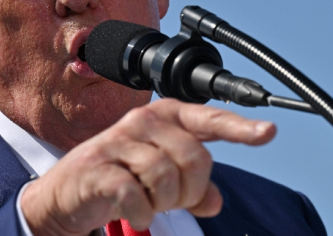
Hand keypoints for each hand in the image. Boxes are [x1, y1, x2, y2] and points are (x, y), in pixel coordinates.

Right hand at [20, 98, 276, 235]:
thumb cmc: (116, 181)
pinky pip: (137, 194)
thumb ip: (191, 188)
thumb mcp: (159, 183)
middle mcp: (141, 122)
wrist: (63, 197)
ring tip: (150, 203)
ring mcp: (117, 143)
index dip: (239, 127)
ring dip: (164, 202)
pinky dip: (142, 213)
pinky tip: (134, 211)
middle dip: (190, 190)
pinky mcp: (98, 168)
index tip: (268, 132)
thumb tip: (215, 202)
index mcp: (161, 118)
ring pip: (167, 175)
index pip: (206, 118)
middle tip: (173, 201)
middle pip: (193, 156)